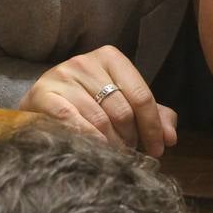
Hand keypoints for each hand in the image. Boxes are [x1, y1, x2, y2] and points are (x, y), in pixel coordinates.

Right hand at [18, 46, 178, 156]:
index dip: (153, 127)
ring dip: (113, 144)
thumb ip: (153, 116)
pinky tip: (96, 150)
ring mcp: (62, 76)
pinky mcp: (43, 93)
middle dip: (132, 137)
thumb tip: (170, 138)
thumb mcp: (124, 103)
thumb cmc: (89, 103)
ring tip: (116, 154)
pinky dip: (89, 139)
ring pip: (100, 119)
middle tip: (131, 152)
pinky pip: (73, 121)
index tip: (158, 150)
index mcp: (110, 58)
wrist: (41, 104)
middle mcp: (85, 62)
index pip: (142, 96)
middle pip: (122, 109)